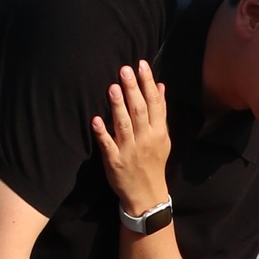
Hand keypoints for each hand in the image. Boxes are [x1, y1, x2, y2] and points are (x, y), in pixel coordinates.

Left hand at [90, 60, 172, 217]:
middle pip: (139, 110)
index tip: (142, 65)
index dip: (148, 83)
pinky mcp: (115, 161)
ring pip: (124, 124)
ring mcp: (130, 150)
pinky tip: (95, 119)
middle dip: (133, 89)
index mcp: (158, 132)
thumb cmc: (153, 162)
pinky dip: (102, 133)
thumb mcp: (163, 137)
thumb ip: (160, 112)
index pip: (155, 103)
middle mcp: (145, 139)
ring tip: (112, 87)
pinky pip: (108, 145)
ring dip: (118, 106)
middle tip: (125, 69)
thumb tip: (160, 86)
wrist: (147, 193)